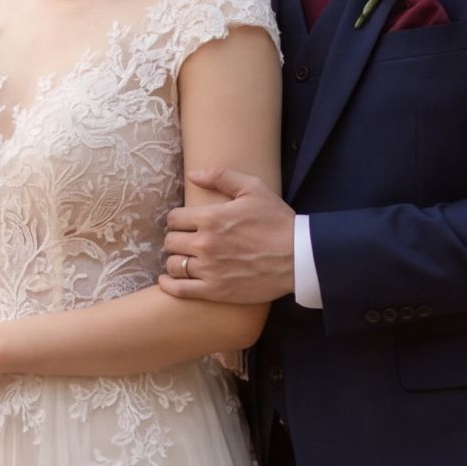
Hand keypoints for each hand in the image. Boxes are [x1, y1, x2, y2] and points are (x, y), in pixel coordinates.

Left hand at [162, 168, 296, 304]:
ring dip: (176, 260)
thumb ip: (221, 177)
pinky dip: (168, 285)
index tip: (186, 223)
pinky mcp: (215, 291)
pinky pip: (179, 289)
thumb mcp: (253, 189)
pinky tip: (168, 280)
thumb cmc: (277, 222)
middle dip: (177, 239)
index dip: (178, 220)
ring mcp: (209, 269)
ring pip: (173, 264)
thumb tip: (193, 175)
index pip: (174, 219)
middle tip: (187, 241)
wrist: (298, 257)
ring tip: (185, 259)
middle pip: (171, 241)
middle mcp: (205, 244)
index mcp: (210, 218)